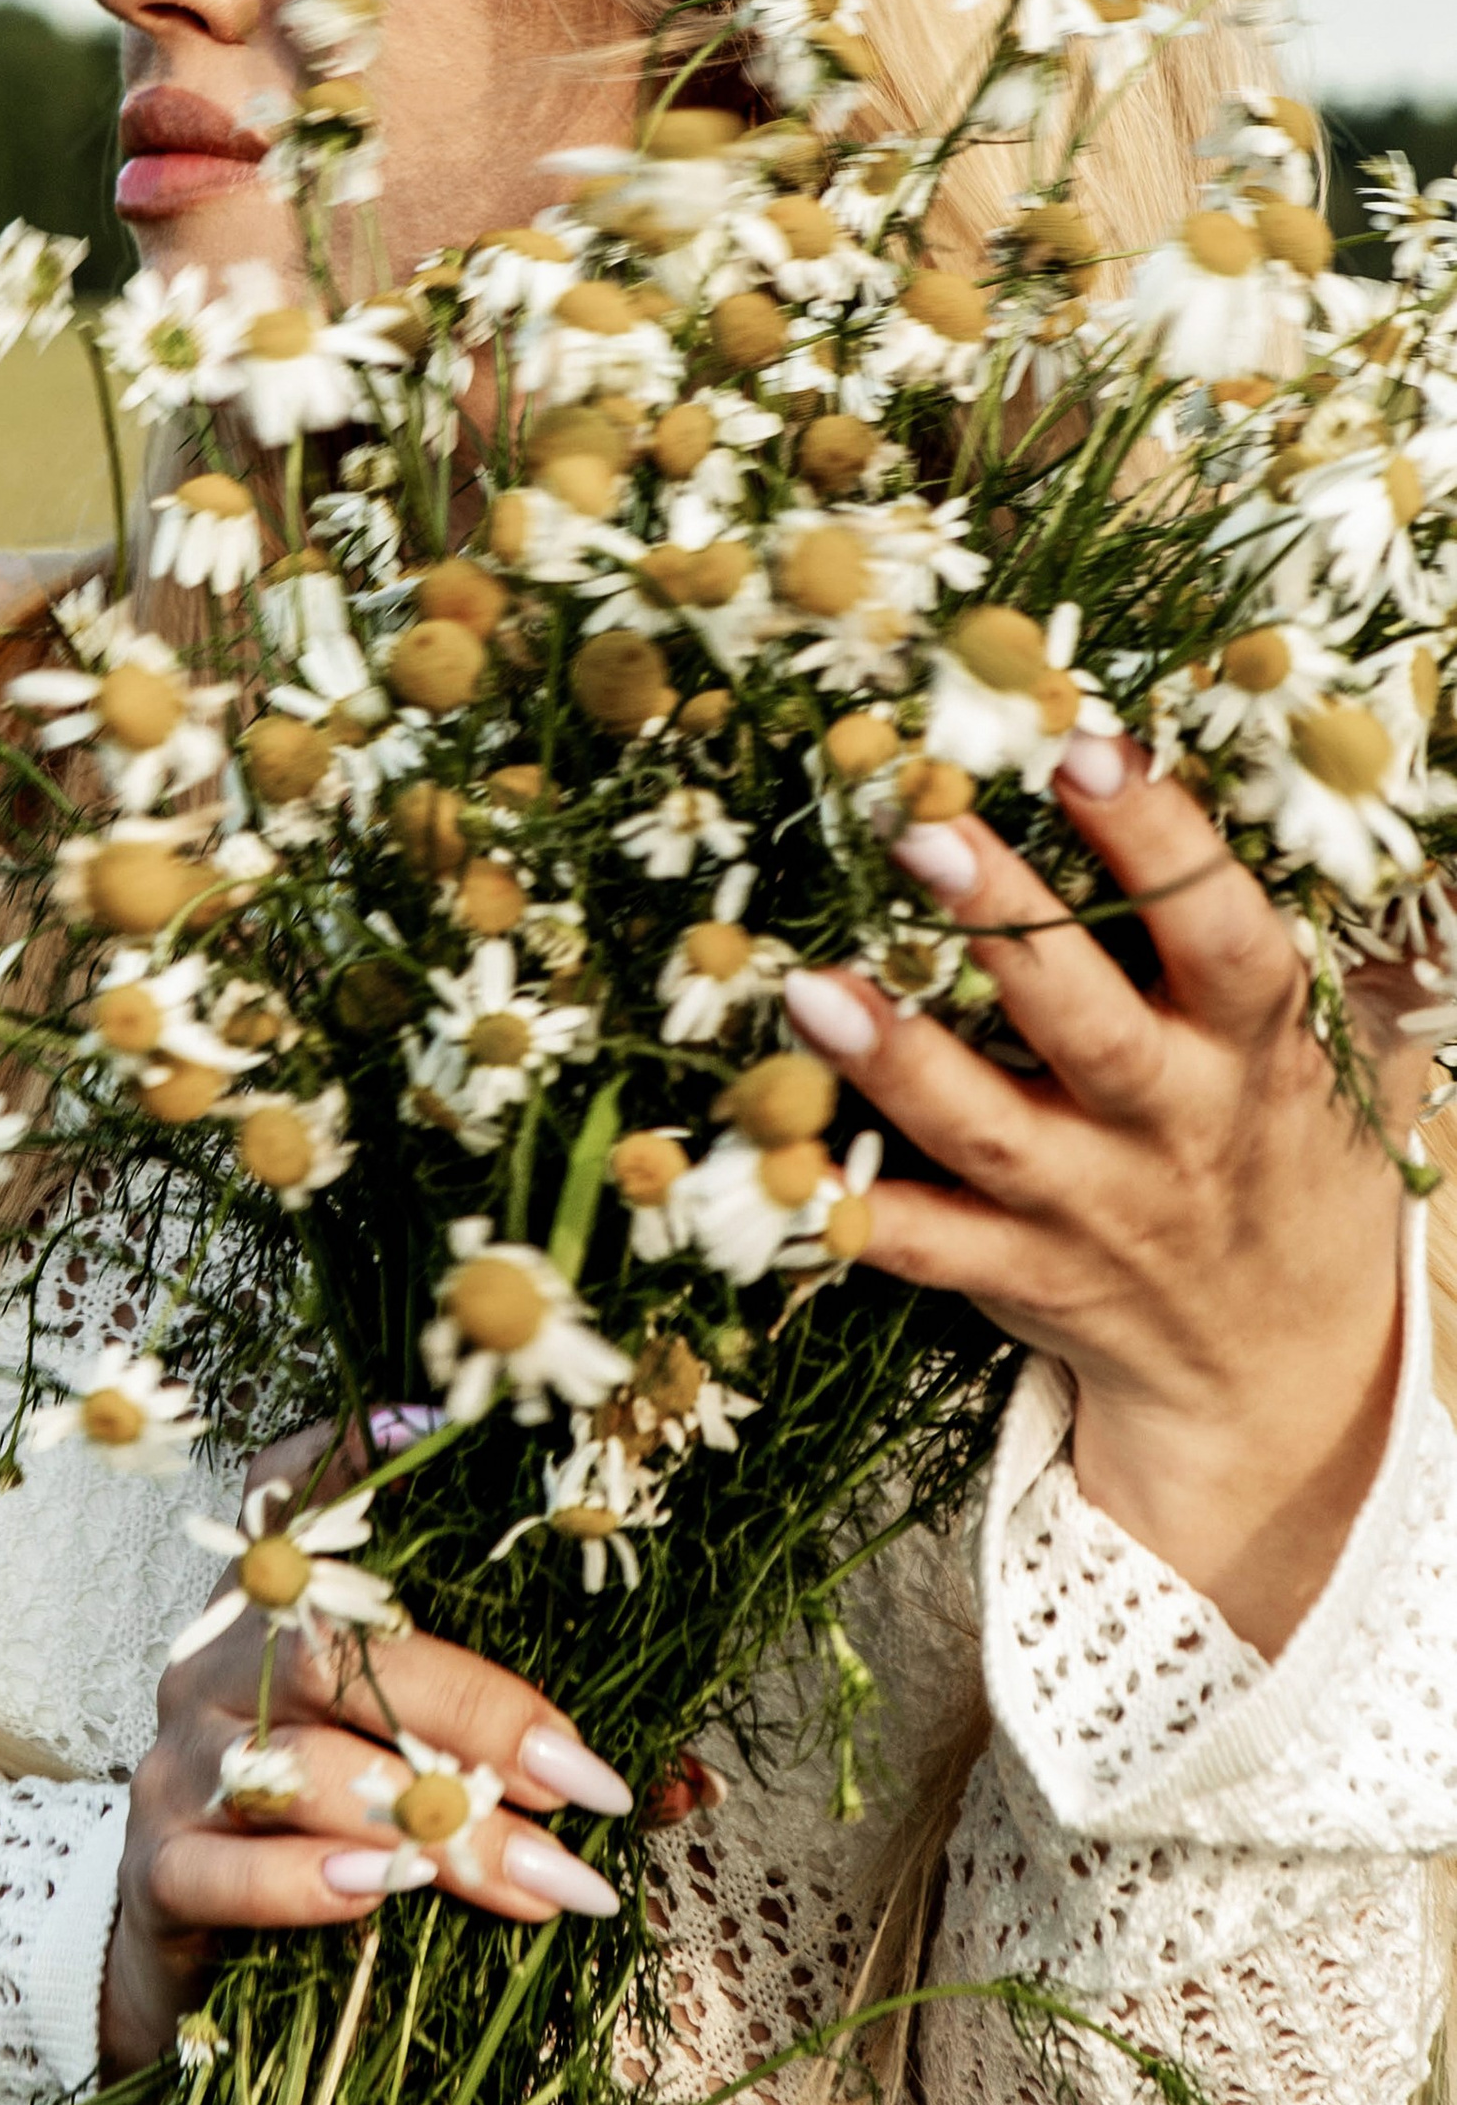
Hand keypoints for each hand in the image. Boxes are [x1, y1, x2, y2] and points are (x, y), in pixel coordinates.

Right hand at [101, 1429, 631, 2078]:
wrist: (192, 1954)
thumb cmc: (338, 1832)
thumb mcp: (416, 1766)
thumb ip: (524, 1752)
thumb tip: (696, 1786)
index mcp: (280, 1605)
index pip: (290, 1492)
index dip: (349, 1455)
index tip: (425, 1425)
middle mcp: (216, 1658)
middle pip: (338, 1653)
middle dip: (476, 1718)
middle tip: (587, 1786)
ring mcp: (178, 1758)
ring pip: (299, 1768)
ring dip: (436, 1829)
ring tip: (546, 1885)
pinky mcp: (155, 1863)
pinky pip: (229, 1867)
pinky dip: (310, 1884)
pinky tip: (379, 1899)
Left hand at [781, 732, 1424, 1659]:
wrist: (1280, 1357)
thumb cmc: (1272, 1144)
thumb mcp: (1322, 1043)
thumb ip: (1287, 929)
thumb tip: (1330, 778)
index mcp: (1250, 1047)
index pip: (1221, 937)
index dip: (1160, 843)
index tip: (1084, 748)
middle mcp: (1173, 1126)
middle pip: (1091, 1026)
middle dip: (1009, 931)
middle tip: (923, 830)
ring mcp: (1091, 1209)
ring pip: (991, 1135)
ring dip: (899, 1061)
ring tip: (809, 984)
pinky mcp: (1021, 1275)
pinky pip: (928, 1248)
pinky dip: (854, 1212)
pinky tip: (775, 1161)